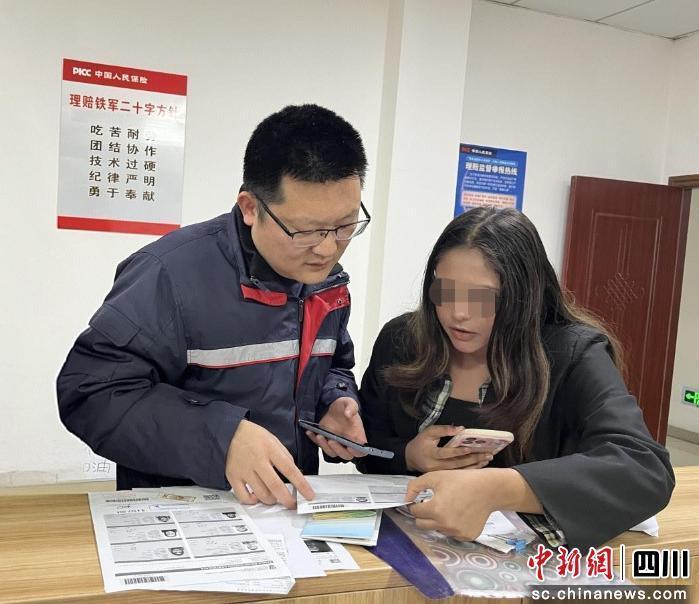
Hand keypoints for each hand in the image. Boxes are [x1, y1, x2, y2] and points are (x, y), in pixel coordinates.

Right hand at [226, 419, 313, 507]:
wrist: (228, 432)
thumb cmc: (252, 436)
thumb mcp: (273, 439)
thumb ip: (284, 455)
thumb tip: (294, 473)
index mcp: (270, 449)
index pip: (290, 470)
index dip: (301, 485)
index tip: (309, 495)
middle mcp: (258, 460)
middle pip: (275, 486)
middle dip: (287, 499)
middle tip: (292, 504)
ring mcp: (245, 470)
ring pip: (261, 494)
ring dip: (271, 500)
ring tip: (275, 498)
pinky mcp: (233, 476)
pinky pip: (244, 496)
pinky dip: (252, 501)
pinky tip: (257, 497)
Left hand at [305, 397, 366, 460]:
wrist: (334, 408)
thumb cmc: (344, 407)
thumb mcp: (349, 402)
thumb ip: (352, 407)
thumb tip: (348, 413)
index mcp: (358, 436)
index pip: (361, 451)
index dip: (357, 451)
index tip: (350, 446)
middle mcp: (348, 443)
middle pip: (345, 455)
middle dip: (338, 449)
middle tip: (331, 440)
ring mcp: (336, 444)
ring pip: (332, 452)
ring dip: (325, 446)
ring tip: (320, 436)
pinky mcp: (326, 442)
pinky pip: (320, 445)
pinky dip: (314, 440)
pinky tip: (310, 432)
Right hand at [404, 425, 492, 472]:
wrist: (411, 458)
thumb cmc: (421, 443)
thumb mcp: (429, 432)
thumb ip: (443, 430)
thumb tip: (461, 428)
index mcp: (431, 454)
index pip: (446, 453)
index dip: (458, 451)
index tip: (470, 448)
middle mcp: (436, 466)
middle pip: (456, 464)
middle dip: (473, 459)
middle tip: (487, 454)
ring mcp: (440, 474)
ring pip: (459, 471)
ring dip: (475, 465)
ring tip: (487, 459)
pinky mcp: (443, 477)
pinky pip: (458, 474)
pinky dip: (470, 470)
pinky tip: (480, 466)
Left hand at [404, 468, 542, 540]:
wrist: (488, 489)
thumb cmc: (461, 480)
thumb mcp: (435, 476)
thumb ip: (415, 486)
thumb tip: (406, 499)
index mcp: (435, 509)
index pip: (415, 512)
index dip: (415, 504)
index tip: (420, 500)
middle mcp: (445, 524)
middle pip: (422, 525)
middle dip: (423, 515)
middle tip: (431, 504)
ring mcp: (456, 532)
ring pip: (436, 529)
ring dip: (437, 520)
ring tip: (449, 506)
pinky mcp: (467, 536)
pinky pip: (451, 533)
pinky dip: (451, 525)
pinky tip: (459, 514)